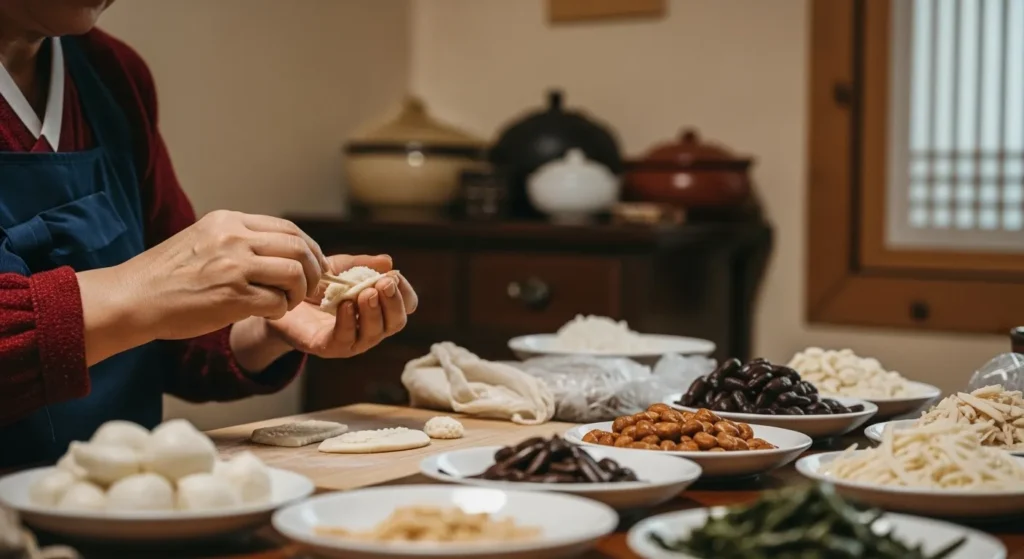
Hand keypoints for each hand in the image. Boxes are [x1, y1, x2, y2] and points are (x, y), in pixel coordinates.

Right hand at [80, 210, 328, 361]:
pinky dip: (280, 310)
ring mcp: (234, 266)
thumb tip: (279, 250)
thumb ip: (238, 240)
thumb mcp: (203, 239)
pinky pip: (278, 302)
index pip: (288, 229)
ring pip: (294, 274)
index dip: (309, 249)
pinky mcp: (232, 296)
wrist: (133, 298)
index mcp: (228, 222)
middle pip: (299, 248)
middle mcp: (234, 238)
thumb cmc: (166, 275)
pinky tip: (267, 313)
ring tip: (286, 302)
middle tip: (310, 288)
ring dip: (299, 292)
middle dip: (313, 271)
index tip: (313, 265)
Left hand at [263, 254, 417, 357]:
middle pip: (396, 322)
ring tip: (366, 292)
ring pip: (374, 333)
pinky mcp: (328, 347)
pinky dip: (348, 321)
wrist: (279, 298)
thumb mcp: (339, 269)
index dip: (404, 292)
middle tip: (383, 284)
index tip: (394, 276)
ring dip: (373, 312)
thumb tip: (388, 261)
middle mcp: (369, 328)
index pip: (405, 306)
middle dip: (393, 302)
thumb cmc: (314, 286)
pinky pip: (345, 339)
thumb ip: (362, 264)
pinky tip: (345, 304)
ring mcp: (351, 341)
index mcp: (377, 308)